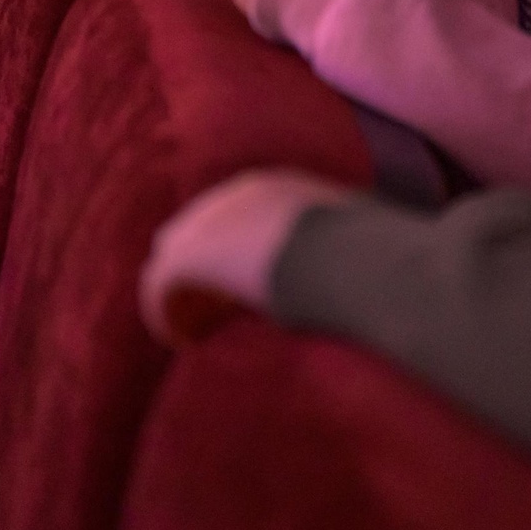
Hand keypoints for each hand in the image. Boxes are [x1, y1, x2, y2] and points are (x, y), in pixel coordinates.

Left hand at [139, 169, 358, 344]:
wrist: (346, 259)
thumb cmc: (367, 254)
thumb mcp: (360, 238)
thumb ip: (347, 243)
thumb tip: (372, 260)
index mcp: (275, 188)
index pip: (234, 213)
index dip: (233, 249)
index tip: (243, 283)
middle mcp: (233, 196)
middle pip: (193, 230)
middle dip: (199, 268)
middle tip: (214, 308)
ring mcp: (205, 223)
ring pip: (172, 261)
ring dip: (182, 294)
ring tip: (193, 331)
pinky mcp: (185, 259)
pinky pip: (158, 291)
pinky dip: (166, 316)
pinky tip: (181, 341)